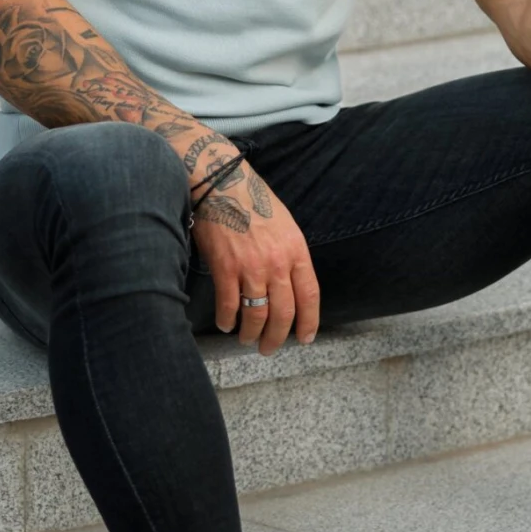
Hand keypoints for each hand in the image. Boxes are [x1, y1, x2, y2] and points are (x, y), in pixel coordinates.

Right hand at [192, 161, 320, 354]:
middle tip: (270, 349)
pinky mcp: (224, 267)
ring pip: (256, 314)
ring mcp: (250, 266)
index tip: (305, 339)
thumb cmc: (252, 201)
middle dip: (277, 337)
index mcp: (296, 250)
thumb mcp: (284, 225)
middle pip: (283, 312)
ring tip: (247, 340)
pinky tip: (225, 324)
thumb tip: (289, 286)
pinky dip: (227, 320)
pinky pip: (228, 305)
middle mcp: (277, 262)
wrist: (221, 183)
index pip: (309, 295)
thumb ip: (289, 255)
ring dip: (252, 334)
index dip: (309, 321)